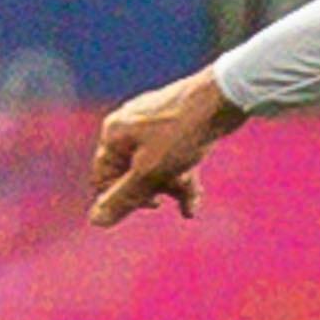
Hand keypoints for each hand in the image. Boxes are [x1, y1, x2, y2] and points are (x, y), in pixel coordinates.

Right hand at [88, 66, 244, 226]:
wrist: (223, 97)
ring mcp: (152, 125)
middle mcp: (128, 127)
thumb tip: (96, 222)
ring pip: (155, 167)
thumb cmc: (182, 133)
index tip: (149, 206)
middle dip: (151, 192)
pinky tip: (192, 204)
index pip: (104, 178)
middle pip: (130, 173)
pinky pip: (172, 157)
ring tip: (190, 207)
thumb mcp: (150, 172)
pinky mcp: (176, 125)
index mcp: (114, 135)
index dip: (122, 198)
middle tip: (167, 202)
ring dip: (170, 189)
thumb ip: (124, 198)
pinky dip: (181, 178)